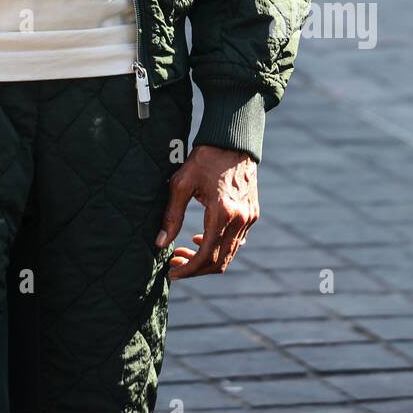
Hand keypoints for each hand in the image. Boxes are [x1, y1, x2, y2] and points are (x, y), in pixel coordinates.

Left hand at [155, 143, 258, 277]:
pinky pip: (237, 241)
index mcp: (222, 213)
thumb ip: (171, 216)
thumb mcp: (181, 183)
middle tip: (174, 263)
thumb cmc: (204, 158)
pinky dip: (219, 247)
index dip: (188, 269)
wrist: (232, 140)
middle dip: (195, 268)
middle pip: (219, 262)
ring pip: (229, 254)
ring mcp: (249, 218)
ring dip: (206, 258)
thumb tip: (160, 244)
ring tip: (183, 251)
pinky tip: (201, 238)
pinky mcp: (252, 214)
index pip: (206, 256)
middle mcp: (240, 220)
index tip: (172, 272)